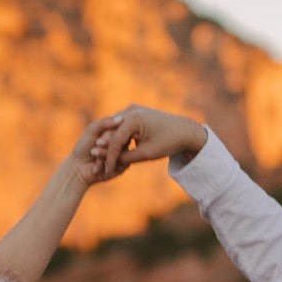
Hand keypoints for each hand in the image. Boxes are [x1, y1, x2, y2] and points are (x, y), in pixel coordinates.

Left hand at [68, 114, 127, 186]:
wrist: (79, 168)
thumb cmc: (83, 147)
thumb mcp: (91, 130)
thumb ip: (104, 123)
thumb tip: (121, 118)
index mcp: (115, 132)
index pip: (120, 127)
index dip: (109, 133)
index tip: (96, 140)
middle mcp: (122, 142)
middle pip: (123, 138)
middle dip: (106, 144)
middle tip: (94, 148)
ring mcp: (124, 153)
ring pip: (122, 150)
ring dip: (105, 153)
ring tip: (93, 154)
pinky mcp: (123, 166)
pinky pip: (122, 162)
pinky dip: (108, 163)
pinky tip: (98, 166)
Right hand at [91, 104, 208, 175]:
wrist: (184, 130)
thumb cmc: (168, 142)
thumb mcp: (146, 153)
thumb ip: (127, 158)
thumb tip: (110, 161)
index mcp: (133, 118)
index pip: (115, 140)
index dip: (109, 157)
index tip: (106, 171)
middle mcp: (130, 110)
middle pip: (111, 133)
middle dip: (104, 150)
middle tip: (97, 166)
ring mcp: (131, 110)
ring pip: (115, 130)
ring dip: (109, 145)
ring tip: (102, 161)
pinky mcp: (134, 114)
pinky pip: (121, 127)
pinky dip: (117, 139)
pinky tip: (112, 153)